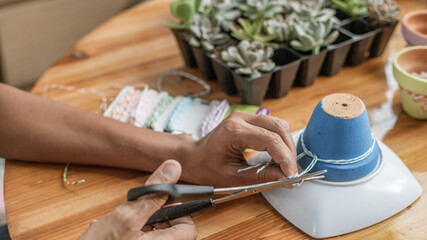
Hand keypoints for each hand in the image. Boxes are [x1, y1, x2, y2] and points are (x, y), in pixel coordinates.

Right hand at [79, 160, 196, 239]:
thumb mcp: (126, 217)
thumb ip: (153, 193)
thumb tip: (173, 169)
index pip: (189, 228)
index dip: (178, 212)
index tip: (160, 205)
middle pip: (171, 231)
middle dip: (153, 218)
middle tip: (137, 214)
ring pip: (153, 235)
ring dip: (138, 225)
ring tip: (119, 224)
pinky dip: (129, 233)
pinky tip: (111, 232)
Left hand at [180, 111, 297, 186]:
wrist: (192, 157)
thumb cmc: (206, 167)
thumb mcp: (234, 178)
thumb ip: (262, 177)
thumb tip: (286, 179)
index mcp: (234, 131)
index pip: (270, 140)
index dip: (285, 158)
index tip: (291, 175)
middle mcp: (241, 118)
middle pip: (279, 127)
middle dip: (289, 151)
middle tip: (291, 172)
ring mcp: (244, 115)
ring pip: (278, 124)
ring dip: (286, 145)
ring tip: (286, 165)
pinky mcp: (248, 119)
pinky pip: (271, 125)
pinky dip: (280, 140)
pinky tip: (279, 156)